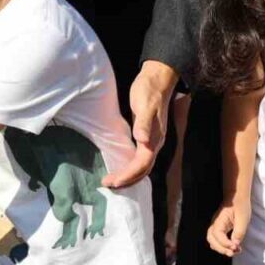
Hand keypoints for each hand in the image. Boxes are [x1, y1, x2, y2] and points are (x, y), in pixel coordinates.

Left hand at [103, 60, 177, 187]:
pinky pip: (138, 159)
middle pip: (143, 171)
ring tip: (111, 181)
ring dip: (128, 176)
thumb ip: (144, 123)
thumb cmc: (149, 91)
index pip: (142, 165)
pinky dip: (129, 167)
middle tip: (107, 184)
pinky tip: (119, 167)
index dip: (128, 175)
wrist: (157, 80)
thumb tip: (143, 141)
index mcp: (155, 139)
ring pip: (142, 167)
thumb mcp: (145, 105)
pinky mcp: (146, 137)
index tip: (112, 182)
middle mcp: (154, 144)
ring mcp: (151, 141)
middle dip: (127, 180)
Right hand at [206, 196, 250, 256]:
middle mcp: (215, 224)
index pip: (217, 235)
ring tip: (233, 252)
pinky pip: (217, 240)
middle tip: (232, 253)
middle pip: (211, 240)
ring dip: (222, 249)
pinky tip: (233, 247)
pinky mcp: (220, 229)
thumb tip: (235, 244)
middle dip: (221, 249)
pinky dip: (223, 246)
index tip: (235, 247)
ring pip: (213, 241)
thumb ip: (239, 232)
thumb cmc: (240, 206)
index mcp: (219, 220)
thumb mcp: (243, 219)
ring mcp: (216, 227)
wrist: (238, 198)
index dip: (225, 243)